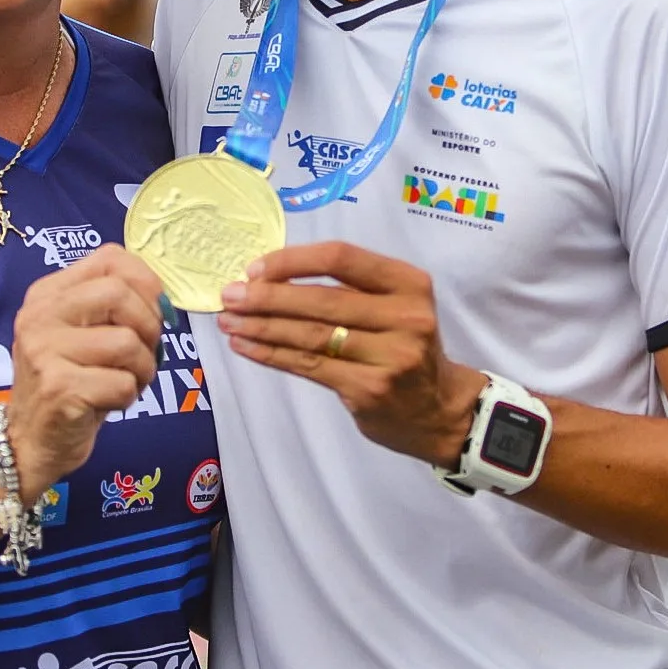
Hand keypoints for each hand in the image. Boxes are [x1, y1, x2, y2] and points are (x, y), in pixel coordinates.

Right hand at [6, 246, 165, 498]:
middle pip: (118, 294)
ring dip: (143, 368)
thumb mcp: (79, 333)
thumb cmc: (69, 381)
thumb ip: (111, 306)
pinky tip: (110, 402)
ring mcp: (44, 352)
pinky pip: (122, 383)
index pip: (109, 258)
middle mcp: (39, 316)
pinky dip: (129, 396)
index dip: (146, 280)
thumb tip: (163, 300)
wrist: (31, 440)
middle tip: (147, 352)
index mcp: (47, 294)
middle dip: (149, 325)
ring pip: (126, 342)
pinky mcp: (58, 389)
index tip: (157, 308)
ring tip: (128, 381)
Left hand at [218, 242, 483, 466]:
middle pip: (322, 300)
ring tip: (228, 320)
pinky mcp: (368, 389)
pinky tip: (245, 346)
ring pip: (311, 336)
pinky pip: (308, 366)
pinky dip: (270, 354)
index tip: (256, 268)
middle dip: (267, 297)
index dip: (293, 261)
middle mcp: (405, 317)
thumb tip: (269, 277)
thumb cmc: (405, 347)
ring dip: (261, 326)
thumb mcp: (395, 306)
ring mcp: (388, 356)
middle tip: (229, 295)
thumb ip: (349, 290)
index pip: (341, 259)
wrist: (439, 410)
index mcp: (409, 283)